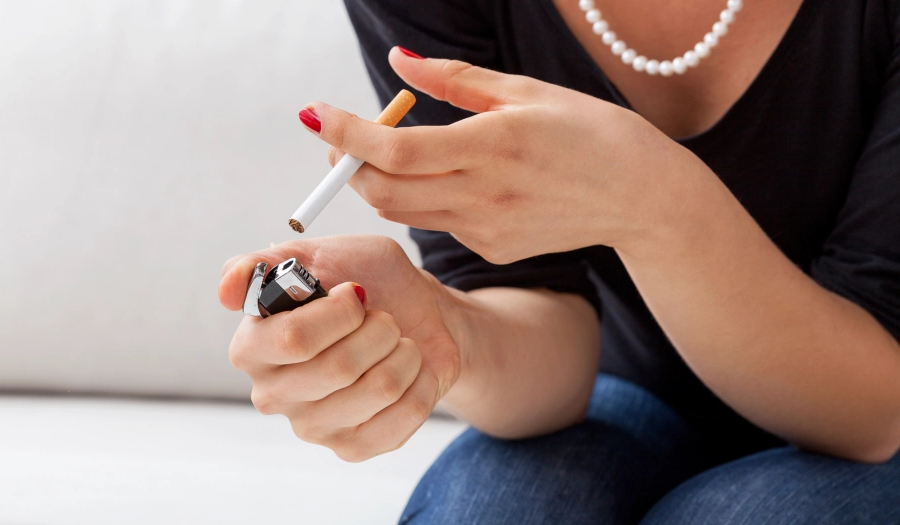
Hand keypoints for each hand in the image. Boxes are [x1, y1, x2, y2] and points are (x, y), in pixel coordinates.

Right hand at [218, 235, 460, 461]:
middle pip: (340, 367)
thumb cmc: (362, 280)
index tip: (355, 293)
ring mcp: (312, 427)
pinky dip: (421, 378)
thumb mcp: (316, 253)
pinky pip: (405, 413)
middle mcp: (273, 393)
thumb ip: (262, 263)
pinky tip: (409, 367)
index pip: (293, 339)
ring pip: (380, 388)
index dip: (339, 313)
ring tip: (396, 340)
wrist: (415, 312)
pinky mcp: (353, 448)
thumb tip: (227, 291)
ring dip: (403, 351)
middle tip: (382, 316)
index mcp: (253, 347)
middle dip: (379, 328)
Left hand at [302, 47, 701, 263]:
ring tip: (389, 149)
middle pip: (384, 190)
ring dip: (380, 181)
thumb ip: (453, 80)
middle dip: (349, 164)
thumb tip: (396, 63)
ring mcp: (487, 230)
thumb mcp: (526, 91)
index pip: (394, 149)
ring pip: (404, 211)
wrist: (642, 199)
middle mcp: (485, 194)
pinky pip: (439, 222)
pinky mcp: (493, 250)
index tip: (314, 114)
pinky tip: (454, 177)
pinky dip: (425, 197)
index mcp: (494, 145)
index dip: (345, 134)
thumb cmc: (590, 132)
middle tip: (340, 136)